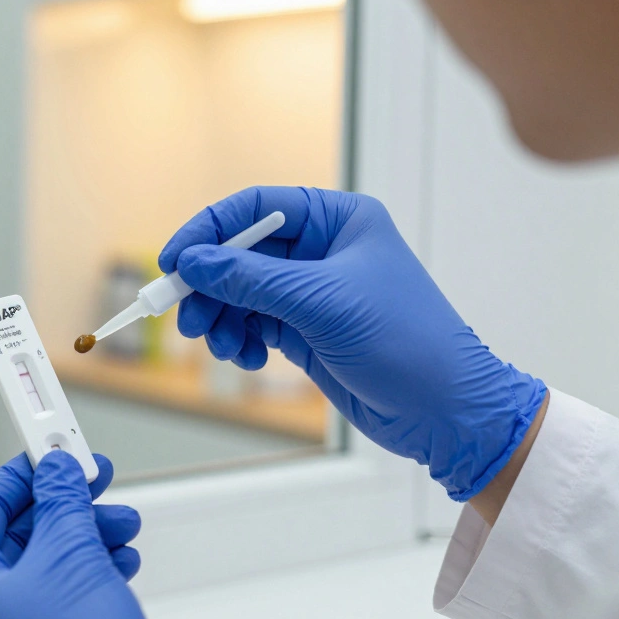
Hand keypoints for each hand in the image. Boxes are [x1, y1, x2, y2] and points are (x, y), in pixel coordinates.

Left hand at [0, 451, 170, 618]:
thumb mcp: (71, 556)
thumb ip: (60, 502)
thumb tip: (56, 470)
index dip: (22, 472)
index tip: (51, 446)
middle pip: (13, 539)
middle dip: (64, 507)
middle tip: (95, 480)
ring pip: (37, 571)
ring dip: (82, 539)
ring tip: (122, 527)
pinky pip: (50, 604)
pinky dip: (84, 577)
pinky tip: (119, 564)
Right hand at [159, 186, 545, 499]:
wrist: (444, 410)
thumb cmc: (405, 342)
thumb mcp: (320, 302)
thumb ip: (250, 279)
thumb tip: (192, 263)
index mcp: (339, 220)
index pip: (255, 208)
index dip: (209, 231)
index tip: (173, 262)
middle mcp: (323, 250)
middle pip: (240, 253)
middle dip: (210, 285)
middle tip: (187, 318)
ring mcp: (312, 292)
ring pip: (240, 293)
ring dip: (221, 318)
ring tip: (222, 347)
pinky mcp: (306, 331)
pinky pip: (253, 324)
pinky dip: (240, 340)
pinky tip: (247, 358)